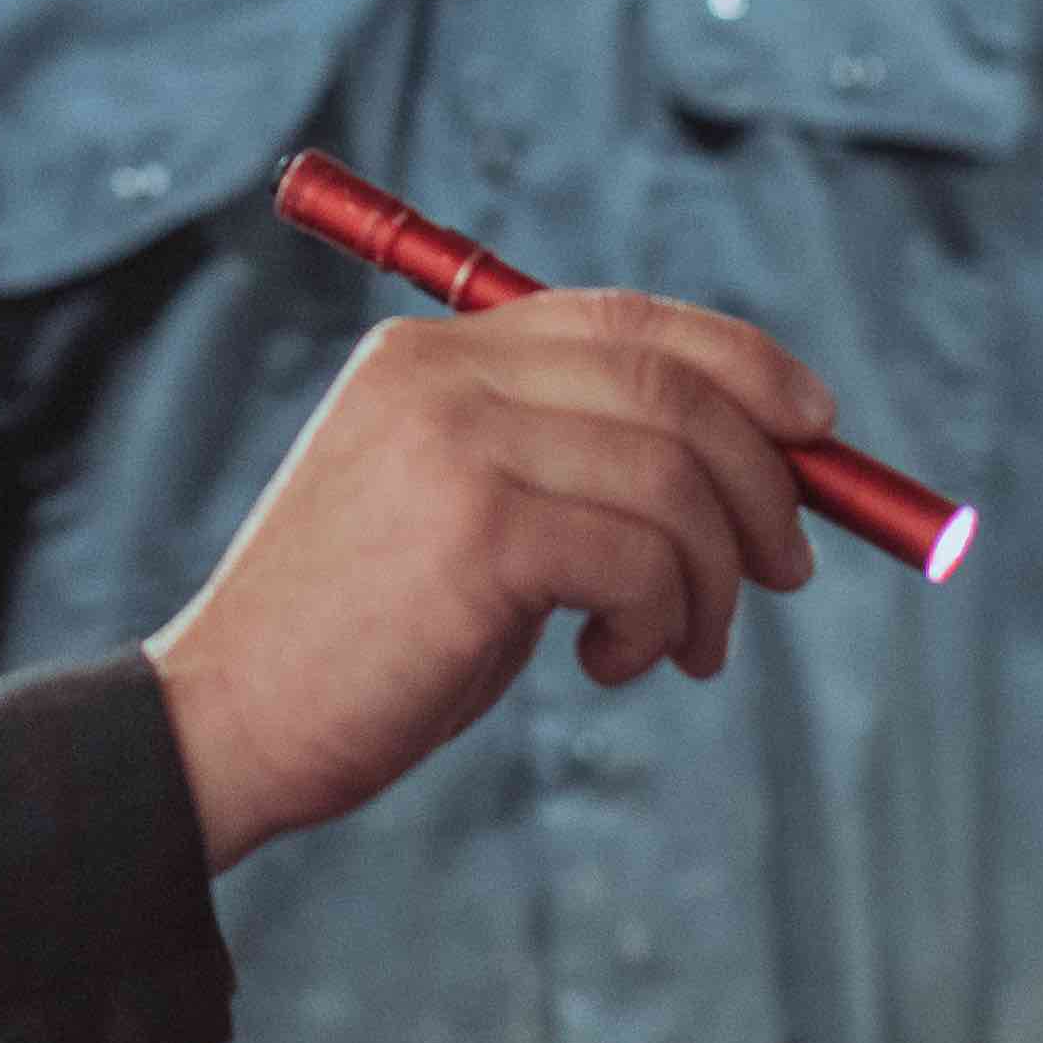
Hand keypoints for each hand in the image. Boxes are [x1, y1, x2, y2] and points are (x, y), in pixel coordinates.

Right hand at [143, 293, 831, 871]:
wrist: (226, 724)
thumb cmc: (358, 642)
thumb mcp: (460, 514)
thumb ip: (568, 464)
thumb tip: (754, 466)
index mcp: (432, 353)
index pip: (627, 318)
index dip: (743, 362)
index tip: (816, 427)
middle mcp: (443, 376)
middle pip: (671, 388)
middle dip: (763, 482)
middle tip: (780, 575)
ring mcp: (457, 445)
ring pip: (674, 480)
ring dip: (715, 577)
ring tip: (682, 648)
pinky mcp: (477, 532)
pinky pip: (643, 559)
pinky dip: (661, 621)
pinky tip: (608, 666)